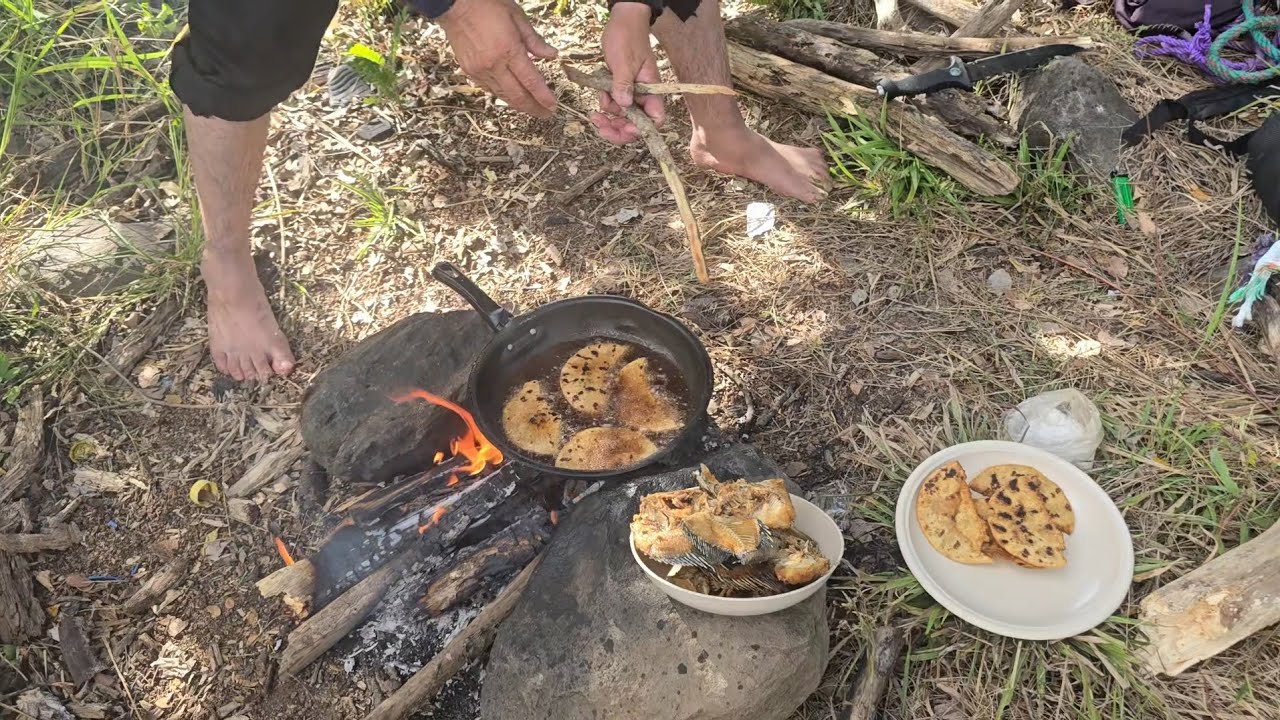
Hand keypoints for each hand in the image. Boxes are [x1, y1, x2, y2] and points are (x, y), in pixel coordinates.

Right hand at [437, 0, 559, 117]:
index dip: (543, 97)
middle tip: (545, 114)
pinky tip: (512, 95)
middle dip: (534, 108)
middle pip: (517, 95)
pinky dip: (503, 94)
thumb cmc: (486, 5)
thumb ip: (534, 40)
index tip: (552, 106)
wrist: (454, 4)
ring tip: (532, 108)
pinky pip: (490, 89)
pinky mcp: (470, 71)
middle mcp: (493, 64)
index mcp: (508, 49)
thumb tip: (552, 56)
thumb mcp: (516, 16)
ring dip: (519, 104)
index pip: (530, 81)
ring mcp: (480, 70)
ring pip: (503, 95)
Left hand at [590, 2, 663, 144]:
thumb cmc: (627, 37)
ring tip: (595, 111)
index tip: (624, 127)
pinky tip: (598, 94)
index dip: (641, 129)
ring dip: (608, 116)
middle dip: (618, 128)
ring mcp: (632, 92)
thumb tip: (623, 106)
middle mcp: (643, 95)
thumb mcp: (623, 62)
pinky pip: (613, 103)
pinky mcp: (621, 87)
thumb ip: (623, 85)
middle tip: (600, 127)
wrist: (622, 19)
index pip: (655, 119)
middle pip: (636, 123)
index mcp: (652, 90)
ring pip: (622, 116)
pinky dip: (605, 103)